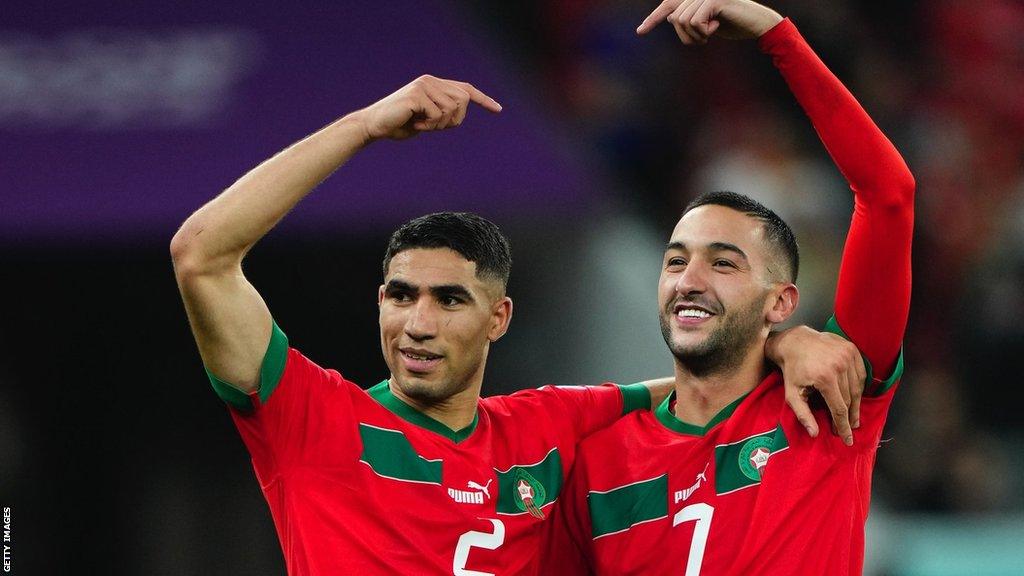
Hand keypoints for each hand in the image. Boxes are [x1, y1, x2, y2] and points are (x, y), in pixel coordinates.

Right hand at [356, 75, 501, 140]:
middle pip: (463, 101)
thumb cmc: (399, 124)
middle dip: (453, 120)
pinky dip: (428, 125)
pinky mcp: (417, 94)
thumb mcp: (426, 119)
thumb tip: (459, 112)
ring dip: (439, 125)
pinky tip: (414, 124)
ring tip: (421, 124)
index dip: (483, 99)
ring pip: (451, 109)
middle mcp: (431, 80)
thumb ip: (442, 113)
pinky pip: (437, 114)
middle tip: (433, 127)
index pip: (465, 89)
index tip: (498, 110)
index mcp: (434, 84)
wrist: (374, 125)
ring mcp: (424, 86)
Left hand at [637, 0, 782, 44]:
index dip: (653, 19)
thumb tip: (672, 18)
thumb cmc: (733, 25)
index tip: (640, 32)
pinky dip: (704, 31)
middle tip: (704, 39)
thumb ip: (689, 21)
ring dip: (696, 35)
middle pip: (675, 19)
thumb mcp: (706, 26)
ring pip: (682, 21)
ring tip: (711, 32)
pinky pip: (695, 21)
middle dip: (686, 37)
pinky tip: (717, 26)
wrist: (757, 24)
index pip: (668, 6)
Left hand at [766, 326, 866, 445]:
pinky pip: (861, 374)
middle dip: (849, 417)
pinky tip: (855, 397)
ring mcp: (847, 355)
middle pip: (850, 400)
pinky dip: (859, 387)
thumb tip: (815, 434)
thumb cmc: (792, 370)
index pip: (839, 409)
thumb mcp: (791, 394)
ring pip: (857, 388)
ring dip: (856, 405)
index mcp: (824, 377)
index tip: (847, 439)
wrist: (794, 341)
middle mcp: (839, 365)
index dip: (844, 426)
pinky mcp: (852, 349)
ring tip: (852, 417)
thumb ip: (803, 415)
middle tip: (848, 429)